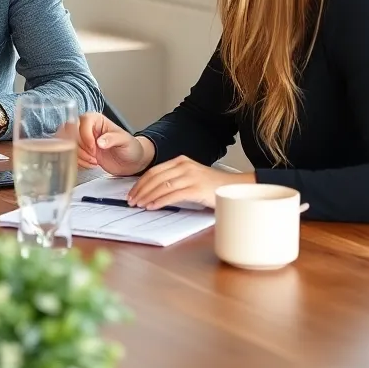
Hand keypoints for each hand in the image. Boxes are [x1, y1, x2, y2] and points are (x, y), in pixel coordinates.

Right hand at [78, 112, 153, 173]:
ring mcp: (82, 140)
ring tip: (94, 160)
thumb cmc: (130, 147)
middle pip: (71, 132)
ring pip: (68, 144)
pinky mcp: (81, 151)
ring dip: (80, 155)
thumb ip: (113, 139)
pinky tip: (92, 164)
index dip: (86, 136)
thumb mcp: (125, 141)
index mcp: (96, 120)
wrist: (131, 162)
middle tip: (93, 155)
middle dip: (80, 147)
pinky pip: (71, 155)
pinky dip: (80, 162)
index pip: (82, 122)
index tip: (94, 148)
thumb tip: (100, 142)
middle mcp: (86, 127)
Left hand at [127, 157, 255, 209]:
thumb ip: (175, 179)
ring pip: (161, 186)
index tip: (132, 192)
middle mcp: (184, 166)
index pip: (154, 171)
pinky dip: (159, 201)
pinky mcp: (196, 189)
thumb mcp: (191, 177)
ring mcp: (190, 177)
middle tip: (132, 200)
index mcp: (181, 161)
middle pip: (155, 177)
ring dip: (147, 197)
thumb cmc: (213, 186)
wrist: (236, 188)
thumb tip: (153, 191)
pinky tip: (152, 206)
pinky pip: (172, 195)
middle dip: (140, 190)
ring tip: (139, 205)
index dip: (140, 182)